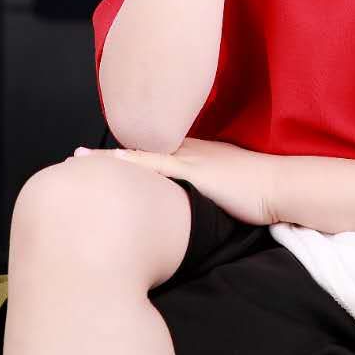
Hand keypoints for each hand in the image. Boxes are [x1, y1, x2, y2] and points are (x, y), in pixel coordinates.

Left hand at [70, 136, 283, 226]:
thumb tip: (188, 204)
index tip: (97, 157)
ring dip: (111, 158)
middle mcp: (188, 151)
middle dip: (108, 155)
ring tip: (80, 160)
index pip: (152, 152)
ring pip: (142, 155)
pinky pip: (158, 167)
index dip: (123, 155)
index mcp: (194, 154)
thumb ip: (205, 187)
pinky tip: (114, 167)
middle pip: (141, 150)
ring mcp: (190, 160)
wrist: (279, 186)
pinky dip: (134, 164)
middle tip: (76, 156)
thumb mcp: (225, 183)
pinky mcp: (195, 173)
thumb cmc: (257, 189)